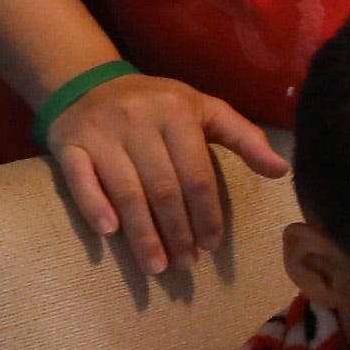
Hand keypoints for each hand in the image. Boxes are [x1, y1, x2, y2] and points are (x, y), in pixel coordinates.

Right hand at [48, 70, 287, 278]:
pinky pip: (79, 179)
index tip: (211, 247)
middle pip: (163, 188)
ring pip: (126, 190)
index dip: (207, 214)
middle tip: (186, 264)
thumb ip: (244, 138)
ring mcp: (100, 132)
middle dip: (177, 231)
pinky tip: (109, 233)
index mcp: (177, 112)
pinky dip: (94, 206)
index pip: (197, 174)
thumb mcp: (204, 110)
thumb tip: (282, 170)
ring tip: (156, 266)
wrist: (87, 83)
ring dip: (143, 233)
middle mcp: (138, 120)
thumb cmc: (158, 106)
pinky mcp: (68, 143)